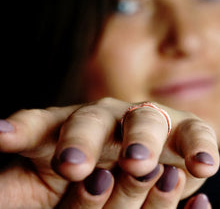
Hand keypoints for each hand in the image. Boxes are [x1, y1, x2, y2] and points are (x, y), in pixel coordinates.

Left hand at [0, 98, 217, 207]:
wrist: (146, 153)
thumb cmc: (94, 166)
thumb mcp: (48, 175)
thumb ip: (21, 178)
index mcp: (73, 126)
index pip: (41, 125)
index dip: (22, 129)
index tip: (1, 136)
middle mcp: (108, 118)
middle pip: (90, 122)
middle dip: (82, 141)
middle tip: (73, 166)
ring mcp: (146, 121)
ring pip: (144, 124)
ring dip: (141, 142)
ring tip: (138, 164)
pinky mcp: (184, 130)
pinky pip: (194, 135)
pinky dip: (199, 148)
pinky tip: (203, 165)